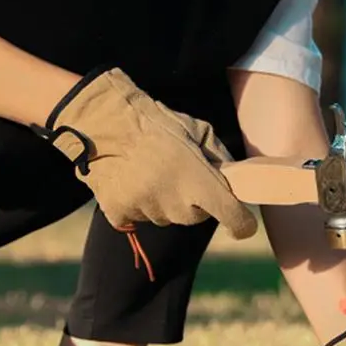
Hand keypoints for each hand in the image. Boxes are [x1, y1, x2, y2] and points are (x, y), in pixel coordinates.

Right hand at [34, 66, 257, 234]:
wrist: (103, 120)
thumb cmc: (157, 124)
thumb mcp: (199, 131)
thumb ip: (222, 158)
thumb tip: (238, 180)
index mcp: (198, 180)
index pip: (232, 217)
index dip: (241, 224)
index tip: (243, 225)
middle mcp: (174, 201)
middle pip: (196, 217)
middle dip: (195, 201)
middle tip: (179, 174)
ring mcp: (146, 210)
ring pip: (167, 218)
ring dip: (165, 202)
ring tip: (151, 173)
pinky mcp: (120, 214)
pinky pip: (137, 219)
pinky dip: (137, 205)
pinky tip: (132, 181)